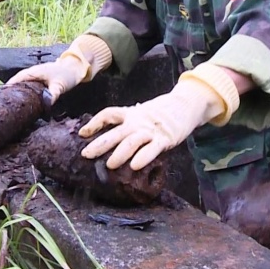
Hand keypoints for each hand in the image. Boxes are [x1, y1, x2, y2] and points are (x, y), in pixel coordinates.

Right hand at [6, 56, 86, 103]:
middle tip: (4, 106)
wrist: (76, 68)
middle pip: (16, 83)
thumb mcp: (59, 86)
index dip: (7, 89)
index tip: (0, 100)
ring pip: (22, 84)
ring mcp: (35, 76)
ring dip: (17, 92)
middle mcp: (31, 73)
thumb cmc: (67, 75)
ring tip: (11, 105)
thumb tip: (45, 105)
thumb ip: (52, 95)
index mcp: (32, 72)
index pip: (14, 81)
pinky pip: (28, 86)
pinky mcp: (39, 79)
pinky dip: (25, 92)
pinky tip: (25, 101)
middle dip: (10, 93)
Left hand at [79, 63, 238, 169]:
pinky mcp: (165, 138)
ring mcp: (151, 130)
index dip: (94, 123)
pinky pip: (153, 148)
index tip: (82, 133)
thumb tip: (112, 138)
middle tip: (86, 154)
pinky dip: (143, 156)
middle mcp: (138, 121)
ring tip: (110, 165)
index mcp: (132, 113)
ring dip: (120, 153)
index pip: (109, 114)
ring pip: (132, 141)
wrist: (187, 103)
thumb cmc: (164, 112)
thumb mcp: (143, 113)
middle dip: (100, 144)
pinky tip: (135, 165)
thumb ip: (130, 122)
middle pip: (116, 131)